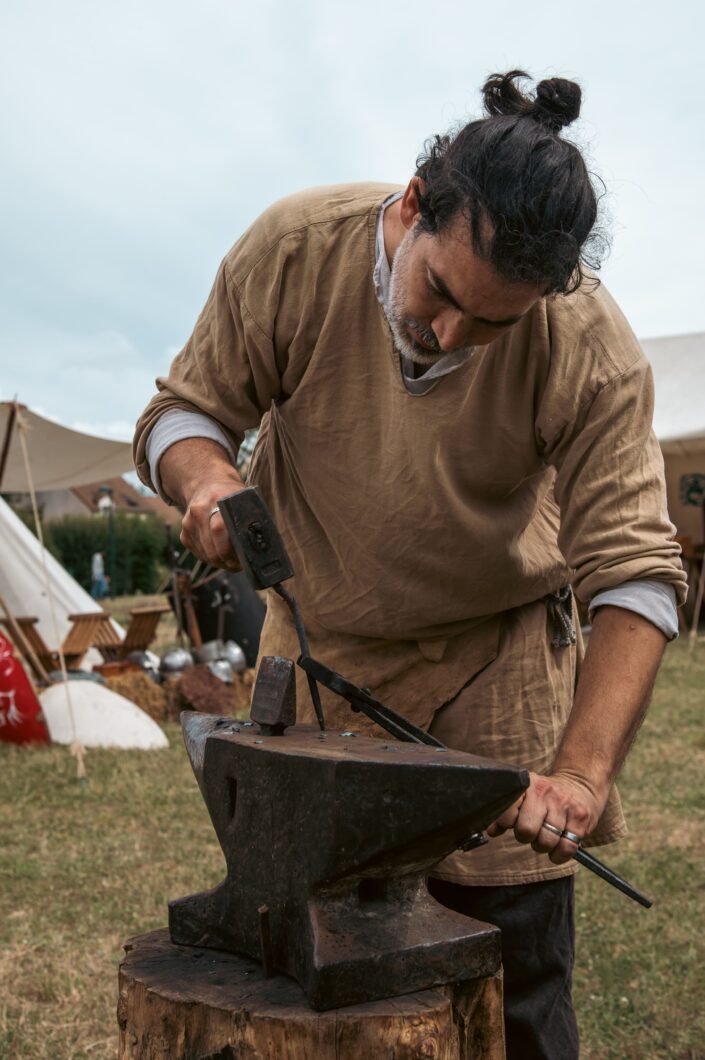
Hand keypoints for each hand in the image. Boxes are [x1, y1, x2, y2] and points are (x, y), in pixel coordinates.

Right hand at [179, 474, 245, 570]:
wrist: (206, 484)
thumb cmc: (232, 496)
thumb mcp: (245, 499)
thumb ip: (251, 519)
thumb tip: (261, 548)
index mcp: (217, 499)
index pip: (219, 529)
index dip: (230, 550)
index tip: (242, 561)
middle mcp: (199, 511)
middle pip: (212, 549)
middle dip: (228, 562)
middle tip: (240, 565)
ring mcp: (189, 523)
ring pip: (206, 555)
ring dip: (221, 562)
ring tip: (233, 561)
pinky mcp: (184, 533)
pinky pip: (199, 554)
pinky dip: (212, 558)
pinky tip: (221, 554)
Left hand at [486, 771, 605, 864]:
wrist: (581, 784)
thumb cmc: (546, 796)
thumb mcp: (525, 794)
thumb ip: (507, 811)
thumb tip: (490, 830)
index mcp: (528, 784)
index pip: (507, 813)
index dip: (507, 824)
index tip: (514, 822)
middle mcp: (545, 792)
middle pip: (526, 830)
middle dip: (526, 837)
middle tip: (531, 831)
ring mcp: (565, 805)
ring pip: (546, 841)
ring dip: (543, 846)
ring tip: (545, 836)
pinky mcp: (581, 819)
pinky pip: (566, 849)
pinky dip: (559, 855)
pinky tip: (557, 847)